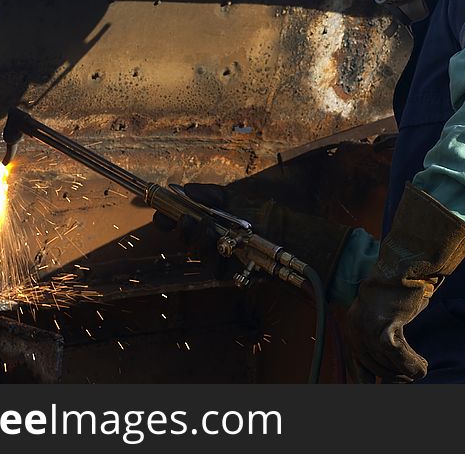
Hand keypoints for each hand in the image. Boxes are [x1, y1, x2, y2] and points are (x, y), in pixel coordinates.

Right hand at [153, 183, 353, 290]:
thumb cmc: (274, 221)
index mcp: (214, 220)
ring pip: (201, 255)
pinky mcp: (235, 275)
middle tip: (187, 221)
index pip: (183, 218)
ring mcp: (225, 258)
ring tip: (211, 234)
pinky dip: (220, 263)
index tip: (160, 214)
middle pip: (188, 238)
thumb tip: (182, 189)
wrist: (304, 246)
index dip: (168, 217)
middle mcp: (216, 240)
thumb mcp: (242, 202)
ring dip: (202, 244)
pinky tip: (228, 257)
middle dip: (185, 230)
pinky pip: (218, 272)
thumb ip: (212, 196)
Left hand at [345, 273, 430, 382]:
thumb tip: (390, 369)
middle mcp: (355, 329)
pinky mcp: (382, 323)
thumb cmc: (400, 290)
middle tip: (413, 372)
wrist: (404, 265)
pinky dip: (410, 364)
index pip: (356, 365)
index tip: (380, 385)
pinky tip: (421, 366)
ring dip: (407, 371)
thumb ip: (382, 338)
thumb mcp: (384, 316)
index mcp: (353, 327)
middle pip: (374, 366)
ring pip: (387, 364)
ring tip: (420, 368)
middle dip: (396, 375)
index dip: (368, 379)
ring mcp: (366, 326)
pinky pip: (395, 354)